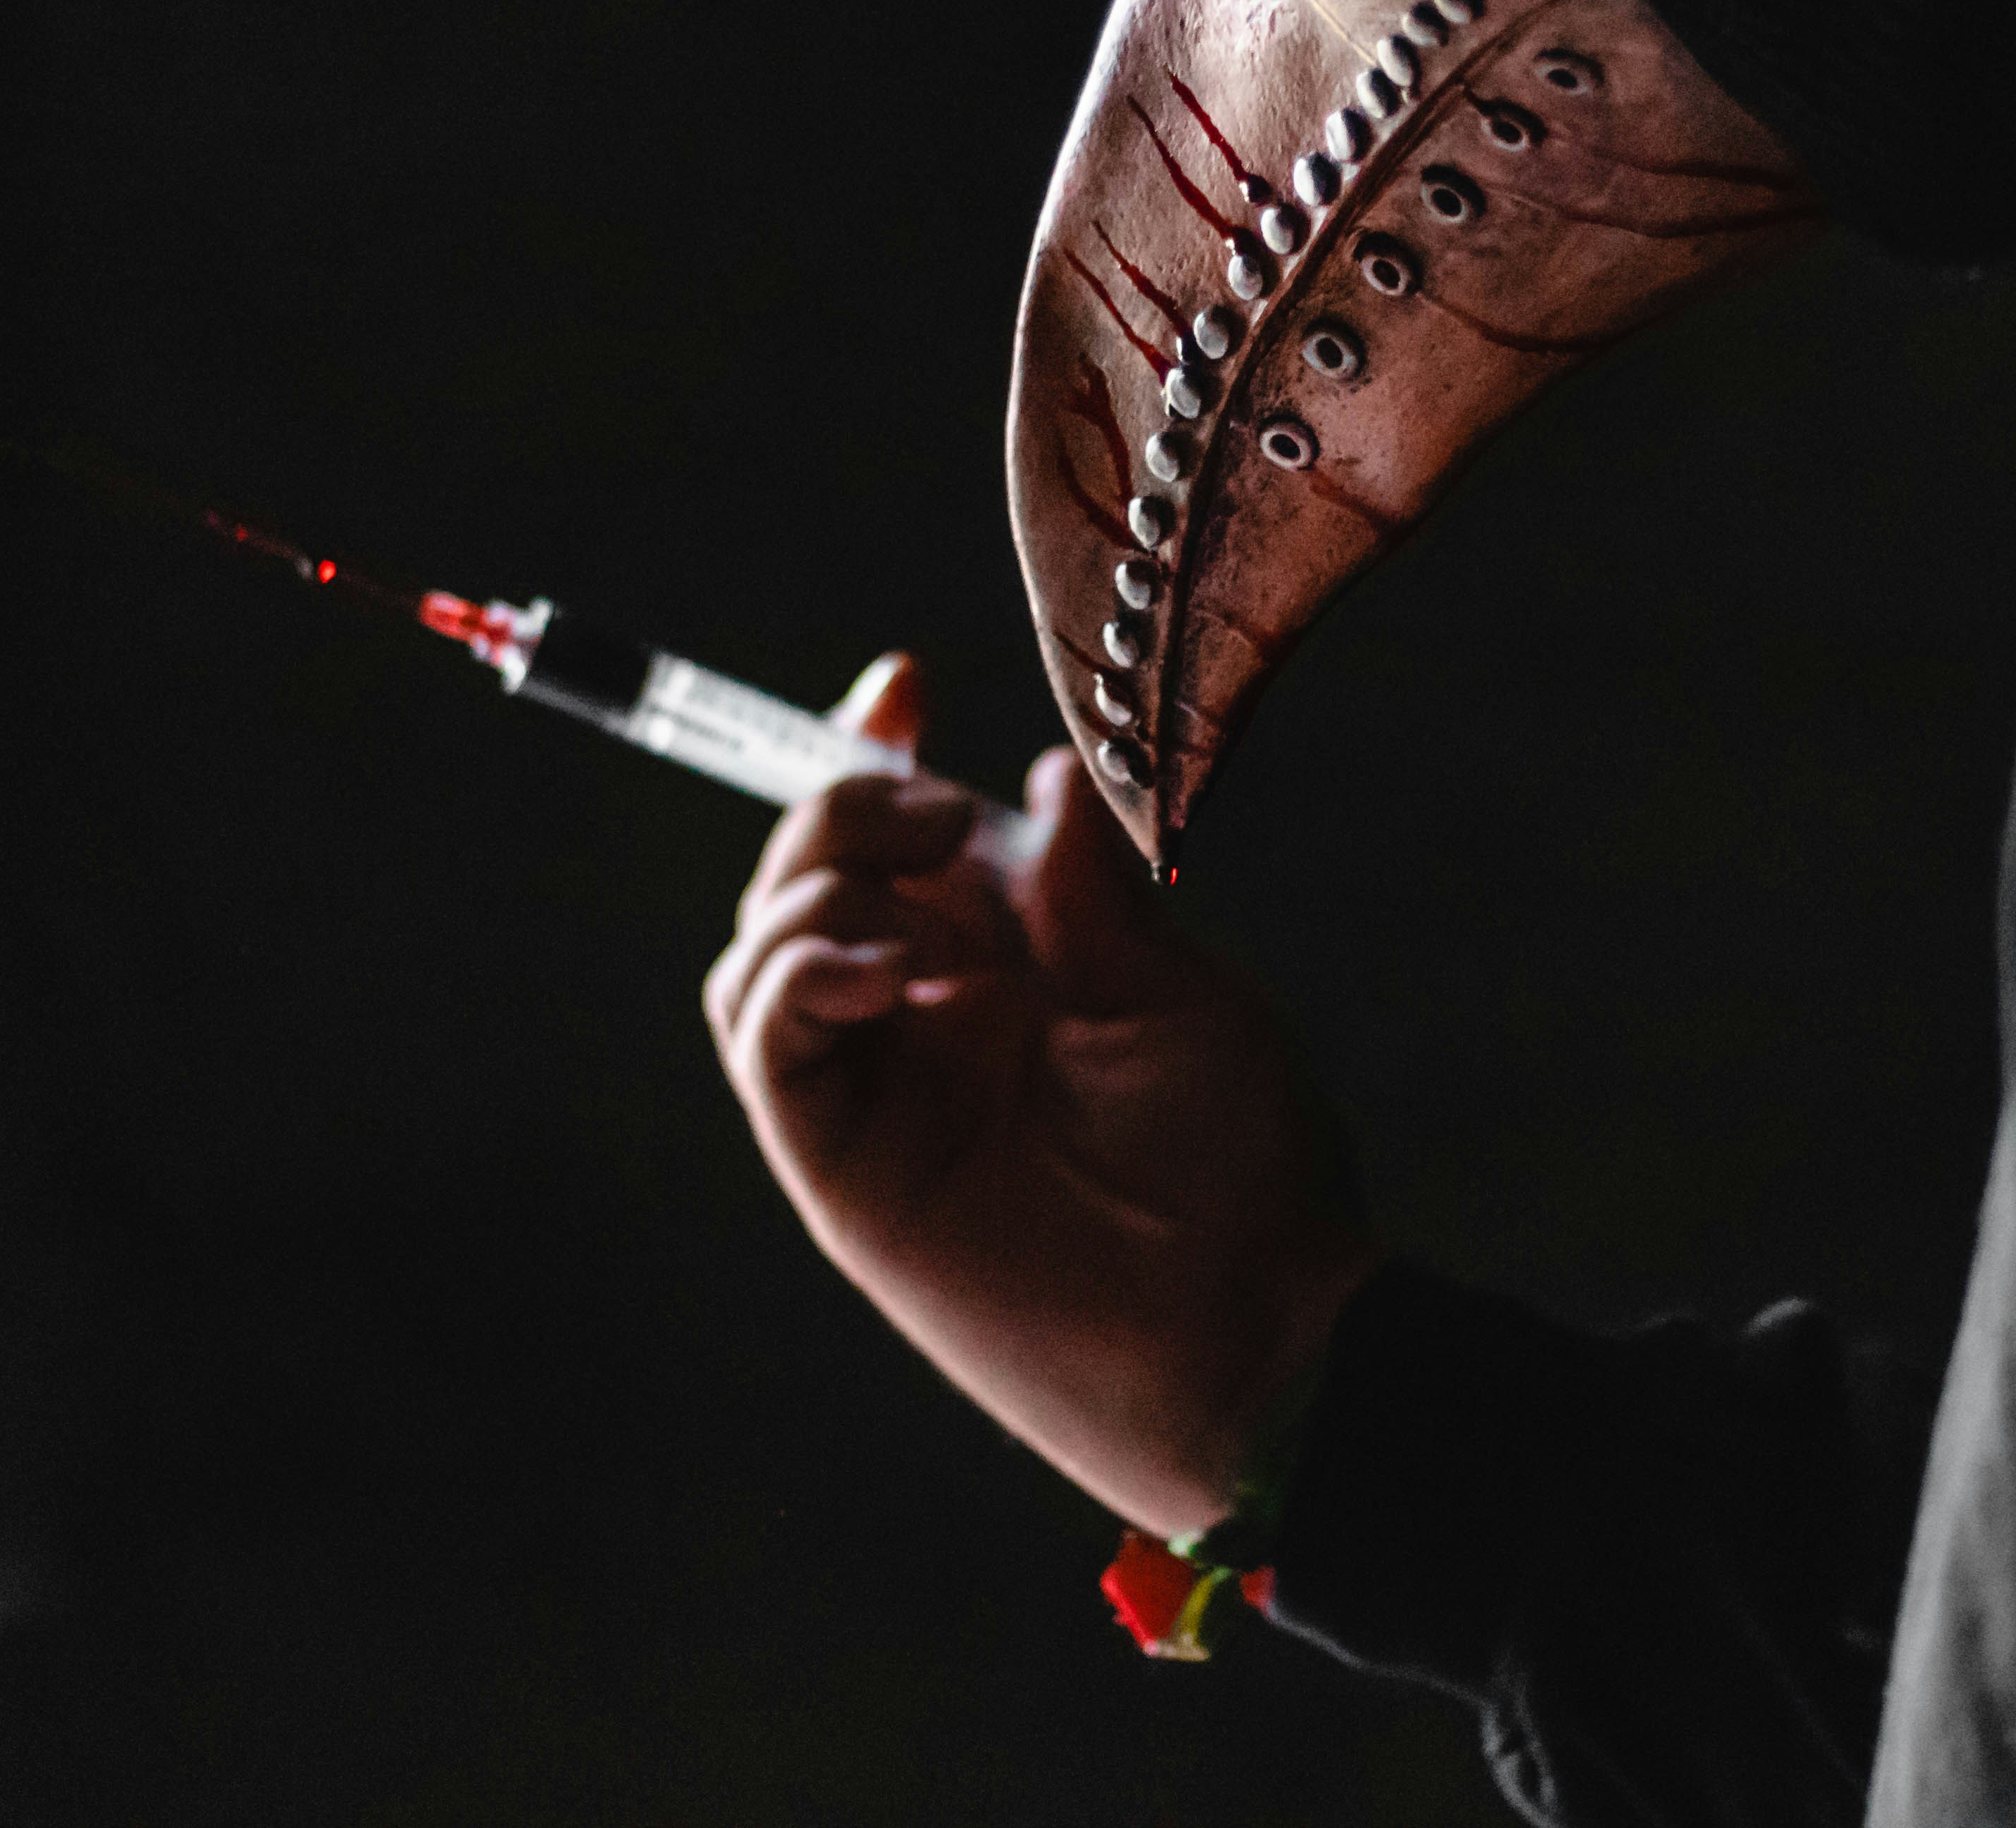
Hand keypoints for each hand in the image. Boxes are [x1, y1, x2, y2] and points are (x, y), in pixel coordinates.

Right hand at [703, 654, 1376, 1536]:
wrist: (1253, 1333)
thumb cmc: (1240, 1172)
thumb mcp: (1175, 994)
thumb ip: (1086, 888)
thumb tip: (1045, 772)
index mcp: (1011, 967)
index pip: (901, 844)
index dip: (874, 753)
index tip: (902, 681)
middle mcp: (930, 1021)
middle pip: (812, 878)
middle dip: (839, 805)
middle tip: (927, 803)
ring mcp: (881, 1093)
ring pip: (762, 953)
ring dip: (808, 887)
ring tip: (907, 895)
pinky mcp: (843, 1167)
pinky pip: (766, 1044)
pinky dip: (795, 976)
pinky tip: (879, 966)